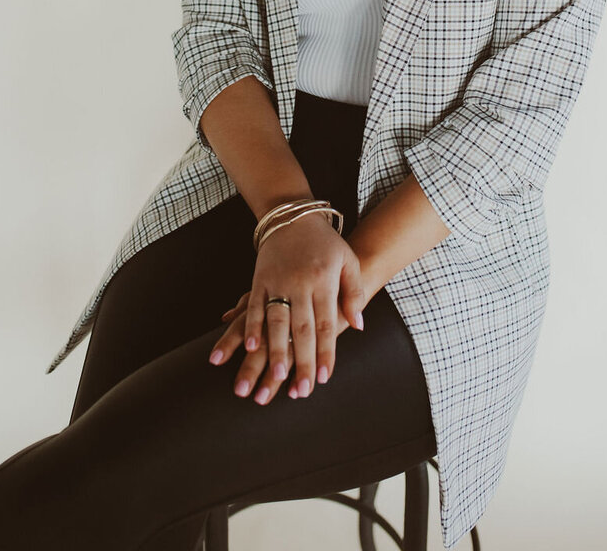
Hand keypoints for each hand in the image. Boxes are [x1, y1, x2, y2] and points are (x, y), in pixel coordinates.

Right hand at [208, 215, 366, 404]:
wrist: (294, 216)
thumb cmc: (326, 243)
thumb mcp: (348, 261)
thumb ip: (354, 293)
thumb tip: (357, 325)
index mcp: (323, 280)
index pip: (326, 323)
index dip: (326, 352)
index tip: (325, 378)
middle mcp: (300, 283)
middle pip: (302, 328)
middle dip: (303, 361)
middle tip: (303, 390)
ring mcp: (277, 281)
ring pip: (276, 321)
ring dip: (275, 351)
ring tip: (275, 377)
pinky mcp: (259, 279)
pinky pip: (253, 306)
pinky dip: (250, 327)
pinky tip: (248, 348)